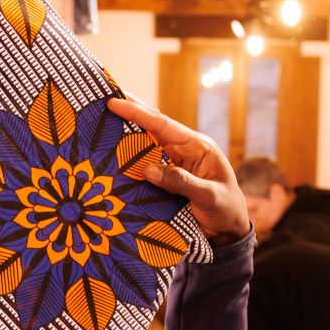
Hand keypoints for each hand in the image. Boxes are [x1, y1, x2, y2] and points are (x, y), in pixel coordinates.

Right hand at [108, 96, 249, 244]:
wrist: (229, 230)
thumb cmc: (227, 209)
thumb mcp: (209, 196)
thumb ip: (181, 182)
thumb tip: (148, 170)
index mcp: (197, 146)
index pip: (163, 125)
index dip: (137, 113)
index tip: (114, 102)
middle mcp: (184, 150)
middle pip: (151, 128)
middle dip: (128, 113)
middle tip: (101, 98)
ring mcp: (174, 163)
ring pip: (145, 145)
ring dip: (125, 136)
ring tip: (100, 122)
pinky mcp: (167, 177)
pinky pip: (145, 165)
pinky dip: (129, 160)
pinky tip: (112, 156)